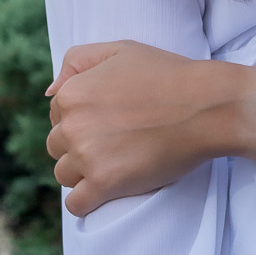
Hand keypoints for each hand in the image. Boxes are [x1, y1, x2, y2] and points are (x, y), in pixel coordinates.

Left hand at [46, 40, 255, 216]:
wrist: (207, 105)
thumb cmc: (167, 75)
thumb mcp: (121, 50)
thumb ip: (77, 61)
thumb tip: (48, 93)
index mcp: (73, 93)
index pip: (56, 114)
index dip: (82, 116)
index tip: (109, 118)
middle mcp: (73, 125)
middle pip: (57, 146)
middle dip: (80, 144)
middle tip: (115, 140)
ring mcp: (87, 156)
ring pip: (64, 175)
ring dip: (84, 172)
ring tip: (116, 161)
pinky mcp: (105, 184)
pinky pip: (77, 204)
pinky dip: (89, 199)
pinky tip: (108, 188)